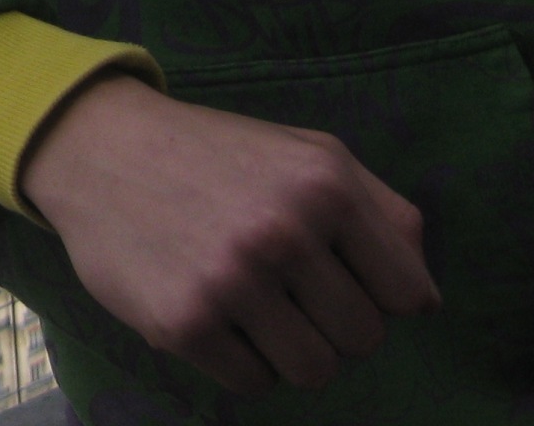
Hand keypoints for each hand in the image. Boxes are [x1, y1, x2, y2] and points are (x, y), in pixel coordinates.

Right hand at [19, 73, 439, 397]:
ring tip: (259, 304)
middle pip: (362, 340)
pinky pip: (253, 383)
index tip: (346, 276)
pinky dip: (244, 358)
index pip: (407, 294)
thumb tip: (427, 298)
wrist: (106, 149)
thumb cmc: (222, 154)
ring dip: (293, 349)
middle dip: (336, 324)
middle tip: (294, 289)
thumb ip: (381, 212)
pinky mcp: (185, 324)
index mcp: (327, 184)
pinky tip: (218, 310)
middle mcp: (286, 231)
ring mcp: (233, 281)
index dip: (382, 295)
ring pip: (313, 371)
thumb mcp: (310, 153)